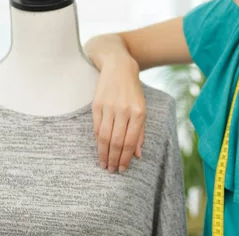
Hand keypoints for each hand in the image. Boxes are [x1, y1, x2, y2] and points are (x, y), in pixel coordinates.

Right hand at [92, 56, 145, 172]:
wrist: (119, 67)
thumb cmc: (133, 91)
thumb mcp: (142, 109)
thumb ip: (140, 132)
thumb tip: (137, 154)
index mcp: (138, 112)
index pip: (130, 141)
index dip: (125, 158)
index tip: (122, 169)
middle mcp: (124, 110)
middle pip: (116, 141)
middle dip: (113, 159)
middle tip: (111, 170)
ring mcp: (109, 107)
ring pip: (104, 137)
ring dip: (104, 153)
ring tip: (104, 164)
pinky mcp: (97, 105)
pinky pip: (96, 127)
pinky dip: (97, 141)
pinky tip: (99, 149)